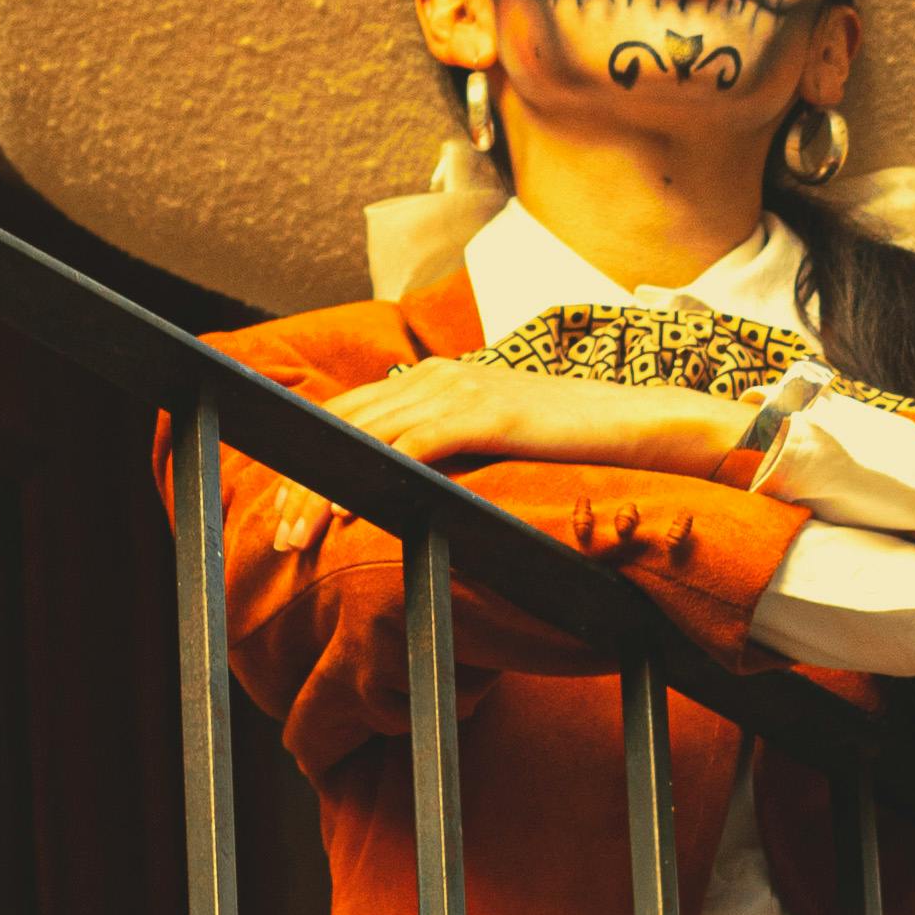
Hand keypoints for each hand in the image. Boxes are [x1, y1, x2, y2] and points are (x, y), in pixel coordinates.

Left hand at [268, 363, 739, 552]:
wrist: (638, 423)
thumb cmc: (570, 441)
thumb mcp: (495, 437)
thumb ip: (450, 446)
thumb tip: (407, 485)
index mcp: (436, 376)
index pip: (349, 414)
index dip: (305, 458)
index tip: (279, 505)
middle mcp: (438, 375)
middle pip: (343, 426)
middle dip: (298, 482)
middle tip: (276, 537)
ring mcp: (460, 390)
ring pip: (365, 439)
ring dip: (321, 491)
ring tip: (295, 538)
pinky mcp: (485, 414)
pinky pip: (409, 449)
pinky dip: (369, 480)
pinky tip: (344, 515)